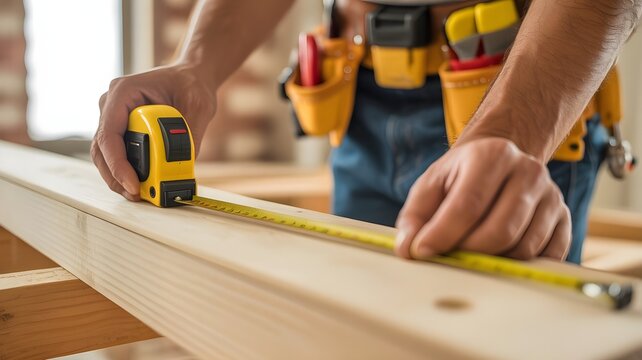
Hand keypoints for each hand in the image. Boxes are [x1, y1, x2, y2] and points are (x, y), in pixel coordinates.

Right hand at [92, 65, 216, 200]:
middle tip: (137, 195)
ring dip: (119, 177)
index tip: (133, 184)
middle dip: (116, 177)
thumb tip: (183, 167)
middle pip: (101, 149)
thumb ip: (190, 135)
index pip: (109, 134)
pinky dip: (126, 171)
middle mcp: (112, 104)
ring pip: (105, 154)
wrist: (191, 75)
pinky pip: (118, 153)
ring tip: (140, 194)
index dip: (118, 164)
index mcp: (123, 92)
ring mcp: (114, 116)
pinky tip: (141, 185)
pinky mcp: (122, 128)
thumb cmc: (191, 84)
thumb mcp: (198, 106)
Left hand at [395, 138, 570, 260]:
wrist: (499, 160)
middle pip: (500, 231)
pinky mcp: (564, 218)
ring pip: (523, 248)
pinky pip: (545, 256)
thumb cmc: (460, 176)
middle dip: (469, 252)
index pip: (468, 204)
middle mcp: (528, 172)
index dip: (443, 234)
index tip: (422, 251)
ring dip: (493, 260)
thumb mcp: (431, 185)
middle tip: (449, 256)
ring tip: (472, 251)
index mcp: (492, 155)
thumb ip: (414, 217)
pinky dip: (519, 265)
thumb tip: (408, 249)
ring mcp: (551, 195)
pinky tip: (499, 253)